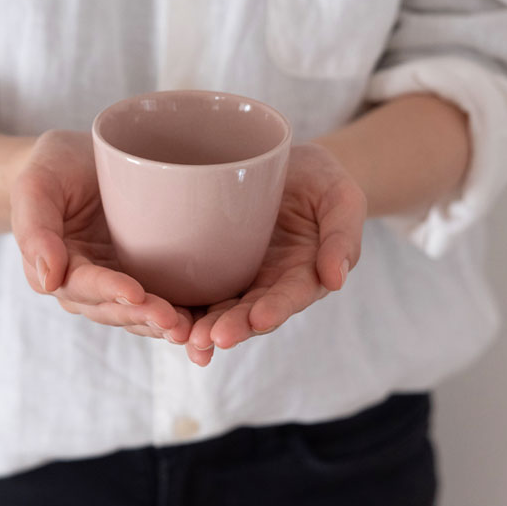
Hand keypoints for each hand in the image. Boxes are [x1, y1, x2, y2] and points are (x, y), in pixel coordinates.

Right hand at [11, 130, 192, 341]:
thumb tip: (47, 280)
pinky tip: (202, 322)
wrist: (79, 158)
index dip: (108, 290)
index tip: (134, 293)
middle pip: (113, 309)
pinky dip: (180, 315)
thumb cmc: (55, 166)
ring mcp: (118, 282)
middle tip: (172, 320)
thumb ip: (35, 229)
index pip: (82, 284)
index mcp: (57, 267)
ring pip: (138, 314)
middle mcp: (86, 285)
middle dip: (142, 316)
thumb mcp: (36, 184)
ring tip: (190, 330)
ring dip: (161, 325)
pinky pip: (161, 301)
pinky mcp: (145, 276)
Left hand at [184, 142, 366, 365]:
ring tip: (188, 339)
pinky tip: (164, 319)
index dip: (276, 309)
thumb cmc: (322, 181)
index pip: (292, 295)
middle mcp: (272, 283)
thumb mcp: (342, 198)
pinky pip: (201, 290)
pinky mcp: (216, 265)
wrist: (290, 166)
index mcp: (305, 273)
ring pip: (223, 308)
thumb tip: (336, 280)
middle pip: (252, 311)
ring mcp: (242, 277)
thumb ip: (342, 236)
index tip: (259, 320)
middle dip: (233, 327)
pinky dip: (186, 307)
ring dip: (206, 326)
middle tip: (211, 338)